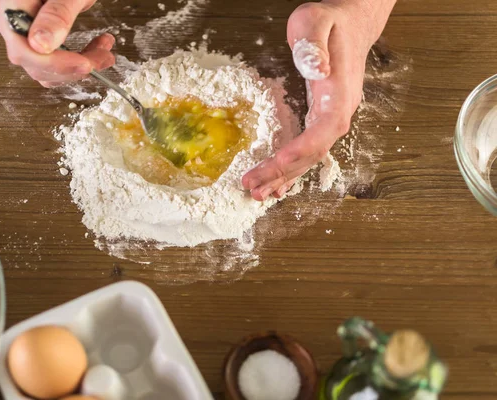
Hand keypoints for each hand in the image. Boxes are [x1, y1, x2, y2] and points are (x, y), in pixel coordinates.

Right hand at [0, 0, 115, 86]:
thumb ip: (56, 14)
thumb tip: (41, 45)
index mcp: (11, 10)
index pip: (25, 51)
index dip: (56, 64)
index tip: (86, 64)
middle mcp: (13, 26)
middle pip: (37, 65)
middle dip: (74, 67)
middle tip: (105, 56)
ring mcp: (24, 35)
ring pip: (47, 70)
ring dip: (79, 68)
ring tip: (105, 51)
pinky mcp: (38, 40)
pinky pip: (54, 64)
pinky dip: (77, 63)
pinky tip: (96, 49)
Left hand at [242, 0, 394, 200]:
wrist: (352, 24)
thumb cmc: (332, 21)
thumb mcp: (316, 20)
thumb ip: (312, 44)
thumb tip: (314, 69)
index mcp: (339, 94)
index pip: (320, 134)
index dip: (295, 154)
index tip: (269, 166)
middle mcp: (339, 113)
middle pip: (311, 154)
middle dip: (282, 173)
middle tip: (252, 188)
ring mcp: (331, 118)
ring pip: (309, 157)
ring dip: (284, 177)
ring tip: (259, 193)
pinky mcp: (321, 119)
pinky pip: (307, 150)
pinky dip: (291, 168)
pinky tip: (277, 182)